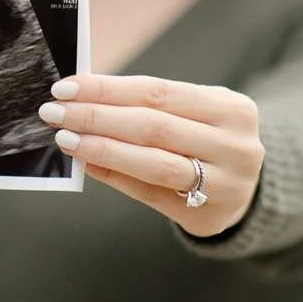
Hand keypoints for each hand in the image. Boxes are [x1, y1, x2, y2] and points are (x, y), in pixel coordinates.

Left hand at [38, 73, 263, 236]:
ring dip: (102, 148)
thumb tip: (82, 97)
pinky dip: (115, 176)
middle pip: (152, 126)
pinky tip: (87, 164)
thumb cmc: (208, 140)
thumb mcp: (196, 112)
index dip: (109, 89)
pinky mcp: (207, 215)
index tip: (68, 86)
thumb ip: (149, 105)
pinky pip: (150, 193)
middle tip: (55, 111)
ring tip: (66, 138)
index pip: (157, 92)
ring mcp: (225, 184)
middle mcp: (234, 145)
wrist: (247, 191)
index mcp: (232, 108)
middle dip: (97, 117)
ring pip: (152, 162)